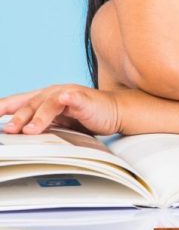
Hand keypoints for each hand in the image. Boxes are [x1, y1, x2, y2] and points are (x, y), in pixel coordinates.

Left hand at [0, 85, 121, 136]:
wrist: (116, 111)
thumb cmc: (87, 117)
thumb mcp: (58, 124)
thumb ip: (40, 126)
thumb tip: (18, 136)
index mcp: (43, 98)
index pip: (16, 103)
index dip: (1, 109)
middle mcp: (52, 93)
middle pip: (28, 104)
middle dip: (16, 118)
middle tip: (8, 131)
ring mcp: (66, 93)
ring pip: (46, 104)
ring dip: (35, 117)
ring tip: (28, 130)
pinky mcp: (82, 97)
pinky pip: (69, 99)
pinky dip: (62, 102)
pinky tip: (60, 104)